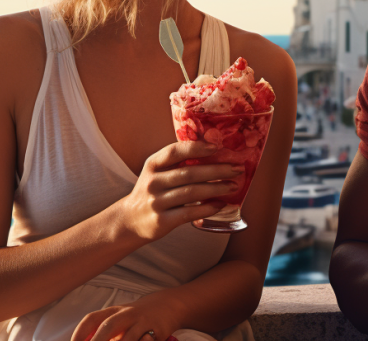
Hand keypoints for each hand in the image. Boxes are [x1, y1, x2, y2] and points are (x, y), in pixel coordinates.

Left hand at [71, 292, 180, 340]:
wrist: (168, 306)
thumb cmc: (136, 318)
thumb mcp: (118, 320)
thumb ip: (102, 332)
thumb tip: (84, 340)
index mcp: (113, 311)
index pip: (92, 319)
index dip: (80, 333)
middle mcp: (127, 314)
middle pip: (109, 326)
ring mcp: (142, 322)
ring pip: (128, 338)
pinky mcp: (157, 331)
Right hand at [114, 140, 242, 241]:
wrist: (130, 221)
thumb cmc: (152, 192)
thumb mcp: (156, 173)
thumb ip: (177, 164)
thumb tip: (215, 154)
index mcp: (152, 165)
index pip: (174, 152)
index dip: (195, 148)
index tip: (216, 147)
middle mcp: (152, 182)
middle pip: (189, 173)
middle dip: (216, 170)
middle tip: (237, 169)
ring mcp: (156, 202)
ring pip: (191, 192)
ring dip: (216, 188)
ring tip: (233, 186)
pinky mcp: (161, 221)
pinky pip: (189, 213)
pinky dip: (207, 208)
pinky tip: (220, 204)